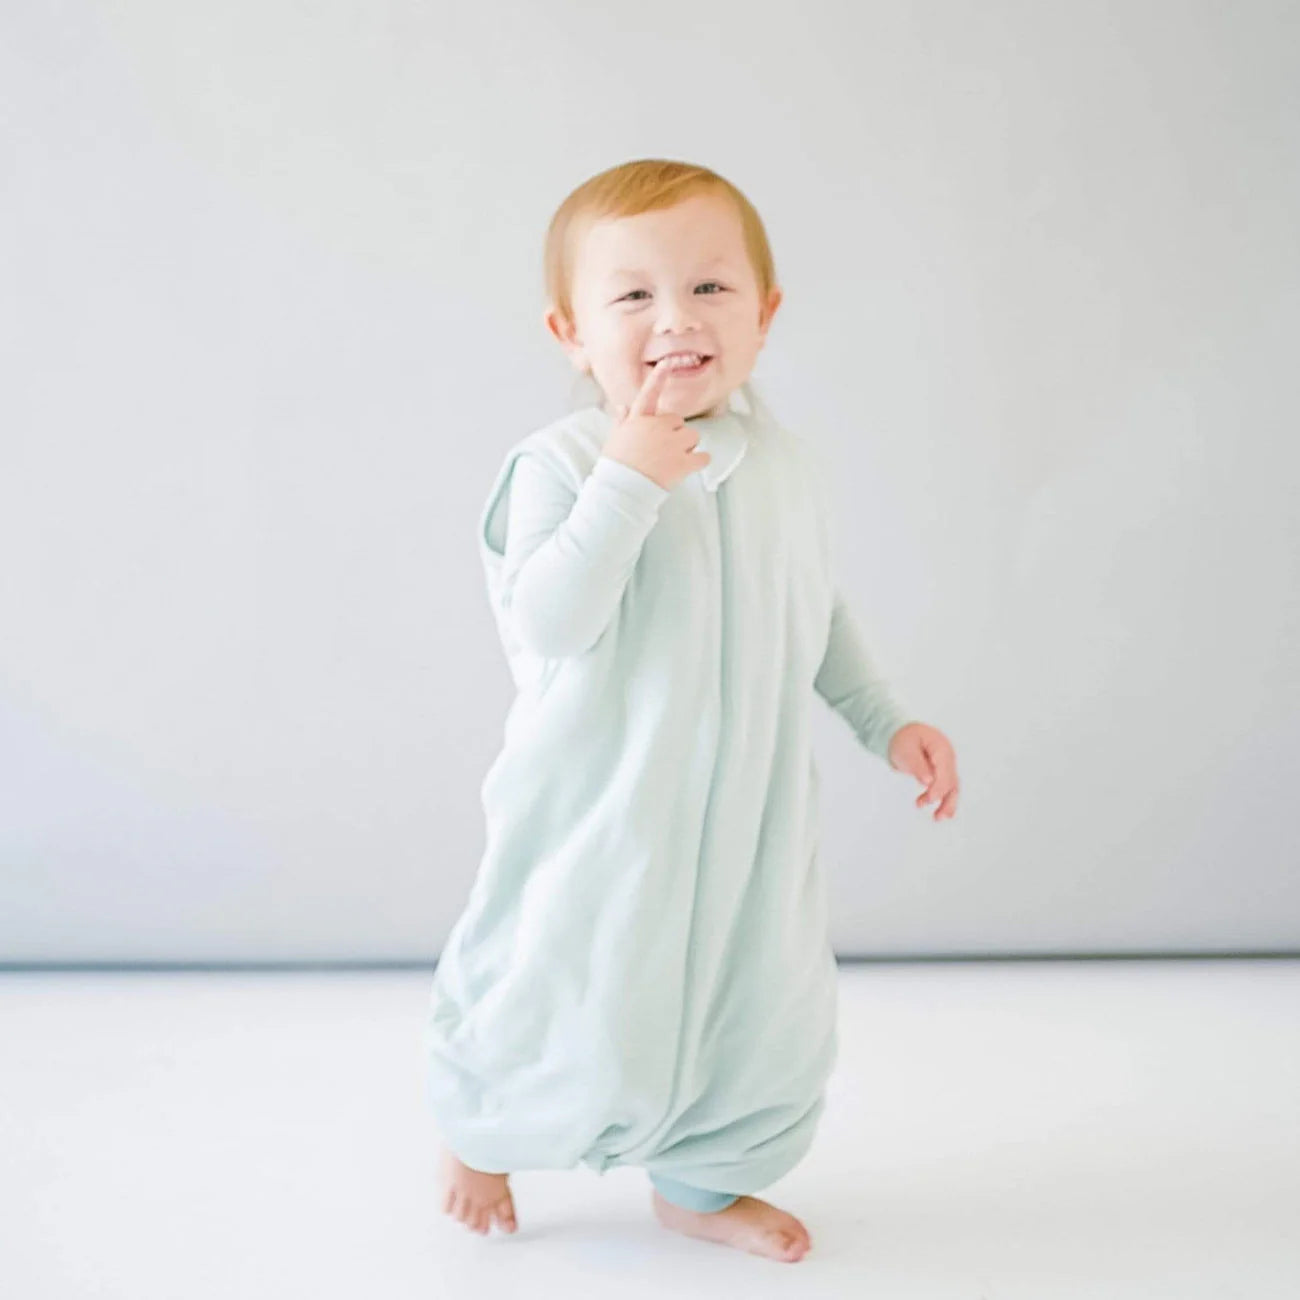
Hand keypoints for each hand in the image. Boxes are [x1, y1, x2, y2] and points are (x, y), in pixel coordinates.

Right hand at [600, 358, 711, 490]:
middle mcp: (657, 427)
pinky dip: (699, 462)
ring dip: (687, 447)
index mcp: (639, 420)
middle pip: (678, 422)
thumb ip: (623, 422)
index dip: (657, 378)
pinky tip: (688, 468)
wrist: (621, 489)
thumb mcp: (615, 439)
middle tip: (661, 452)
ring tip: (670, 462)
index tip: (666, 363)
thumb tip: (623, 407)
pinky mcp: (683, 462)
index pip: (648, 394)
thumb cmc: (616, 465)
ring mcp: (671, 444)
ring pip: (692, 437)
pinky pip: (703, 456)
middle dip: (674, 434)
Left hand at [888, 723, 959, 821]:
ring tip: (938, 818)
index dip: (939, 787)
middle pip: (952, 780)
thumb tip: (929, 781)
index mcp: (941, 747)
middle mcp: (948, 756)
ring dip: (947, 803)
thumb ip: (917, 766)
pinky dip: (939, 798)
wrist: (901, 735)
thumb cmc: (903, 740)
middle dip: (945, 798)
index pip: (945, 770)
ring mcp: (946, 764)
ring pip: (952, 786)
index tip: (930, 799)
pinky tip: (928, 808)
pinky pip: (944, 787)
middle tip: (936, 815)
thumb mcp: (906, 751)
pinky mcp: (941, 772)